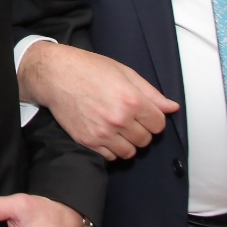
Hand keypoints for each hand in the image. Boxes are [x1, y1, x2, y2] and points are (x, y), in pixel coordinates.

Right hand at [18, 42, 177, 159]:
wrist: (55, 75)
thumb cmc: (88, 69)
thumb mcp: (124, 73)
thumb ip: (151, 93)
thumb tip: (172, 108)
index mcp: (131, 100)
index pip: (158, 124)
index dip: (154, 118)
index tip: (145, 113)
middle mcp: (118, 119)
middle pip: (145, 140)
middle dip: (141, 130)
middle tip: (130, 119)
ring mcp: (102, 133)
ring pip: (130, 152)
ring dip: (128, 142)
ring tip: (118, 128)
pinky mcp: (88, 141)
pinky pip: (111, 157)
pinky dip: (112, 149)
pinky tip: (107, 134)